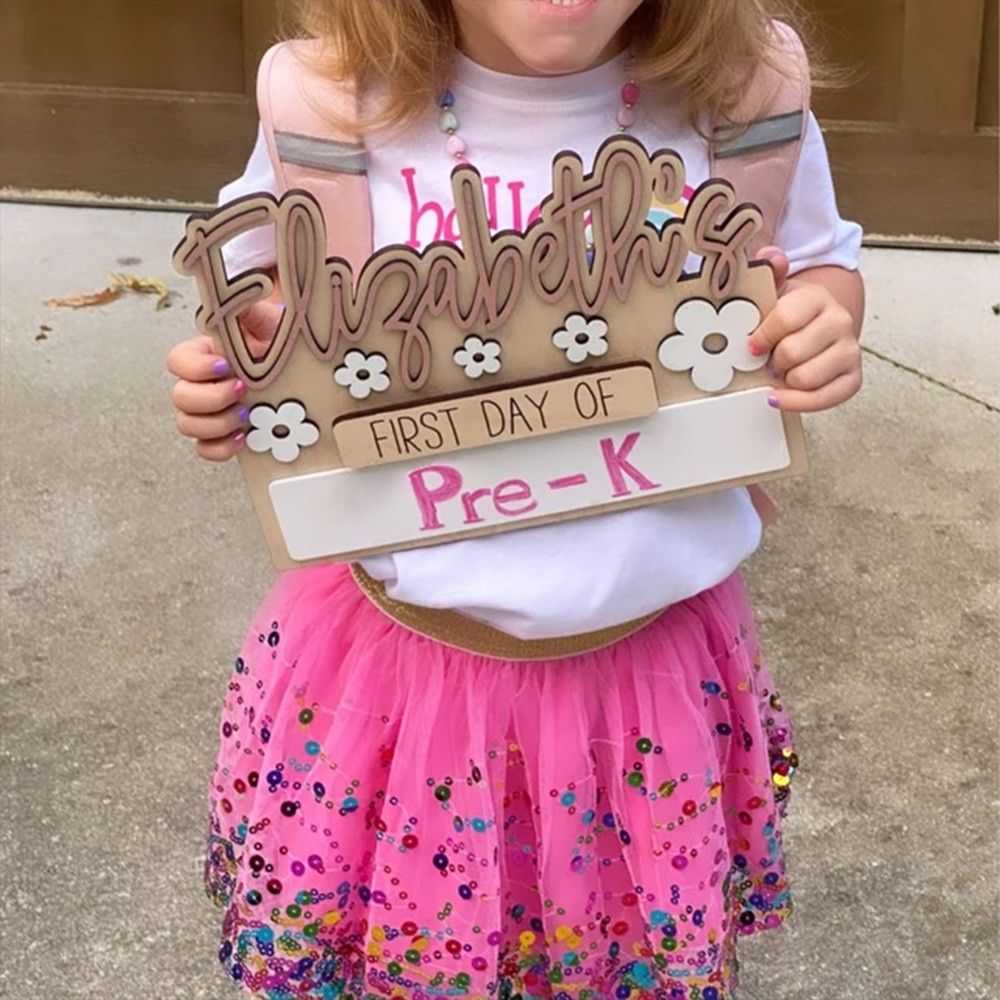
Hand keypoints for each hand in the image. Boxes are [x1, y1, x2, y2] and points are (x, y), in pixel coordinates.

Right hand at [166, 295, 283, 461]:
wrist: (301, 365)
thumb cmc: (278, 341)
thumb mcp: (265, 320)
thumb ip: (246, 308)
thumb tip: (239, 294)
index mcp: (203, 355)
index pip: (177, 362)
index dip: (196, 368)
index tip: (226, 366)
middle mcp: (201, 384)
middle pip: (180, 398)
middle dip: (210, 398)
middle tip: (242, 391)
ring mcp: (210, 412)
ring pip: (188, 425)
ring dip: (216, 424)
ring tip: (246, 414)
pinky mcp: (223, 434)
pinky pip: (205, 450)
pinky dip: (220, 448)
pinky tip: (243, 437)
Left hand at [749, 247, 863, 412]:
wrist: (817, 326)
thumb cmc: (790, 314)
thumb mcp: (775, 290)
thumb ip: (770, 272)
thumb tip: (771, 257)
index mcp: (817, 298)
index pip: (785, 319)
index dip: (762, 336)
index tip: (753, 344)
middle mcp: (840, 321)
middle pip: (792, 353)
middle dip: (773, 360)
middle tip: (769, 358)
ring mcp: (850, 350)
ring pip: (805, 378)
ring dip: (784, 379)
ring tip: (782, 370)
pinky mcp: (853, 378)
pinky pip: (823, 399)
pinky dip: (796, 402)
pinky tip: (779, 396)